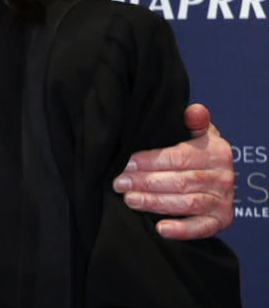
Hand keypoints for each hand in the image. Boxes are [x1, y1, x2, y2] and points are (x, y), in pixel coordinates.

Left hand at [112, 103, 233, 239]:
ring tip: (129, 200)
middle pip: (179, 181)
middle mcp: (223, 177)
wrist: (215, 172)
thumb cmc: (195, 148)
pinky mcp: (221, 220)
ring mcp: (224, 200)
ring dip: (155, 202)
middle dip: (145, 182)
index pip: (178, 157)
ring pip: (186, 203)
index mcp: (215, 151)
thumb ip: (193, 121)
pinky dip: (182, 230)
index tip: (124, 163)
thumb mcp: (195, 131)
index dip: (149, 161)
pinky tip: (160, 229)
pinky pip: (202, 227)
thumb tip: (194, 111)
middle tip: (118, 183)